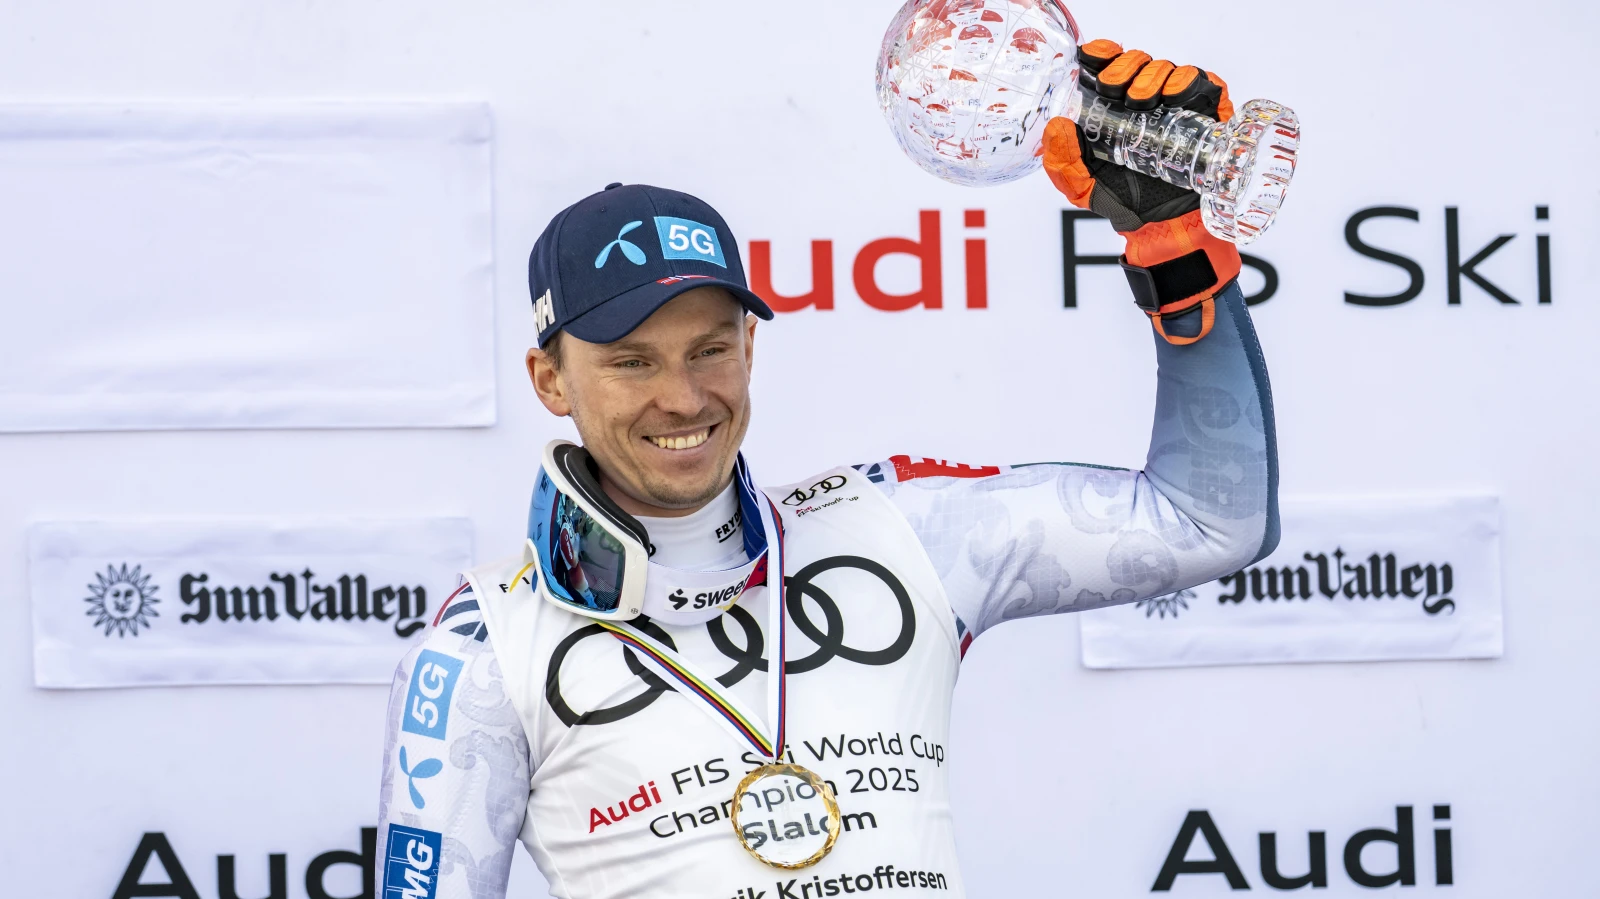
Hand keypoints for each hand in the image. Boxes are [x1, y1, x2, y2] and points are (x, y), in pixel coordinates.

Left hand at [1044, 39, 1232, 230]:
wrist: (1160, 223)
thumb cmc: (1121, 198)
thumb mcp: (1080, 184)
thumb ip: (1062, 161)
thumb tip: (1056, 126)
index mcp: (1113, 105)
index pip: (1107, 64)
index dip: (1100, 54)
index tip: (1091, 59)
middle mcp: (1144, 98)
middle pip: (1136, 61)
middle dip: (1123, 68)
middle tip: (1113, 89)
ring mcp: (1176, 102)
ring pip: (1165, 68)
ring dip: (1150, 77)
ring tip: (1141, 101)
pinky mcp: (1205, 110)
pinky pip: (1201, 83)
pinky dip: (1186, 82)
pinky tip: (1172, 97)